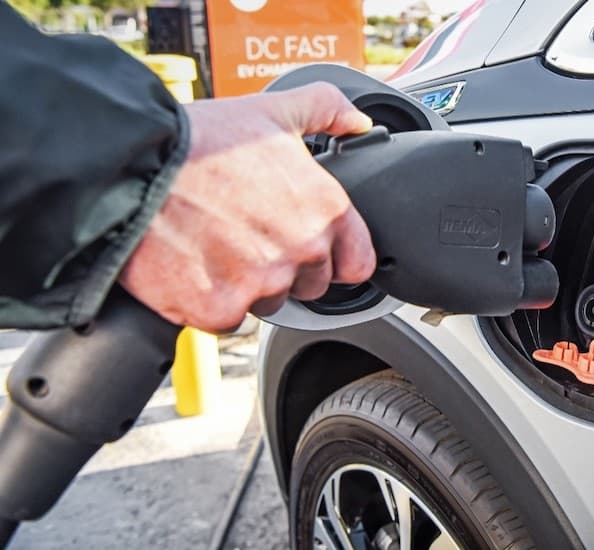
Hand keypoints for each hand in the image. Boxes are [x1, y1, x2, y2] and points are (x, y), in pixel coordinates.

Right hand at [119, 83, 375, 331]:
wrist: (127, 164)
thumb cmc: (197, 139)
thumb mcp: (272, 111)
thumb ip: (325, 111)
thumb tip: (358, 121)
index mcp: (325, 209)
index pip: (357, 264)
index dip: (332, 258)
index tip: (307, 248)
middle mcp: (302, 249)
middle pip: (308, 285)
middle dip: (283, 268)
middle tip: (243, 235)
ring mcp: (262, 282)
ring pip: (266, 303)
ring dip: (245, 285)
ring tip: (211, 245)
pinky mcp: (219, 308)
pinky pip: (225, 318)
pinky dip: (208, 300)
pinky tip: (190, 266)